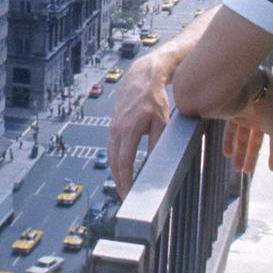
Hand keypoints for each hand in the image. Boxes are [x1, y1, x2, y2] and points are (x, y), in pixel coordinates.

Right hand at [107, 54, 171, 196]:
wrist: (142, 76)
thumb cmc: (154, 98)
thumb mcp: (161, 121)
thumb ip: (157, 143)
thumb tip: (156, 163)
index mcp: (128, 130)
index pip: (123, 163)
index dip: (124, 181)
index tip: (128, 194)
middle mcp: (117, 129)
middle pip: (113, 162)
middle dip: (118, 181)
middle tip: (125, 196)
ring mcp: (113, 126)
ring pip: (110, 154)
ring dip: (115, 171)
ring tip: (124, 185)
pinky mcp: (114, 123)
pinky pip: (112, 146)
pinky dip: (115, 159)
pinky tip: (122, 166)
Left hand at [222, 70, 272, 174]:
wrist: (251, 83)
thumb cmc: (267, 103)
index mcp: (270, 119)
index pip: (271, 140)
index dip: (271, 154)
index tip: (271, 169)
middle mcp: (257, 117)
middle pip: (253, 141)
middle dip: (250, 156)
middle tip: (246, 172)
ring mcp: (243, 115)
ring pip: (240, 137)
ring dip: (238, 153)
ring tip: (236, 168)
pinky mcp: (230, 113)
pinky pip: (229, 131)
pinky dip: (228, 142)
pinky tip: (227, 154)